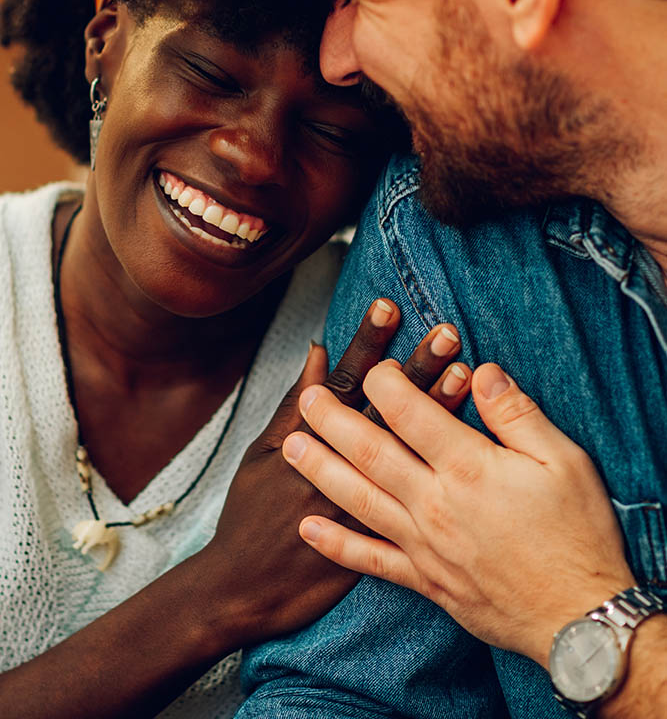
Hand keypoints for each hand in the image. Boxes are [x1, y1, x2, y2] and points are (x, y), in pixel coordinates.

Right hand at [208, 304, 468, 645]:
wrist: (244, 591)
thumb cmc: (249, 512)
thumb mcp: (260, 452)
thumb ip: (293, 402)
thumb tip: (319, 353)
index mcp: (310, 436)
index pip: (346, 379)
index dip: (368, 342)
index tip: (390, 306)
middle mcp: (343, 465)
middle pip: (386, 408)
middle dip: (416, 367)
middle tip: (447, 330)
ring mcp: (365, 502)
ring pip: (408, 449)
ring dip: (435, 410)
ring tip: (466, 372)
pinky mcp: (383, 540)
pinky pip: (422, 494)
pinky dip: (439, 472)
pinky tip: (465, 448)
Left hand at [283, 360, 634, 666]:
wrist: (581, 619)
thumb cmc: (577, 536)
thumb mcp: (564, 461)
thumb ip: (516, 413)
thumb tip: (483, 372)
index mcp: (469, 467)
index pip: (411, 413)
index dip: (386, 383)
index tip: (374, 366)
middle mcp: (436, 503)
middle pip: (371, 452)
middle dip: (333, 420)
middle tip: (307, 398)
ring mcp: (425, 545)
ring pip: (359, 499)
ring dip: (320, 470)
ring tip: (290, 448)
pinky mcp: (425, 580)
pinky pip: (370, 561)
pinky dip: (336, 545)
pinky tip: (310, 529)